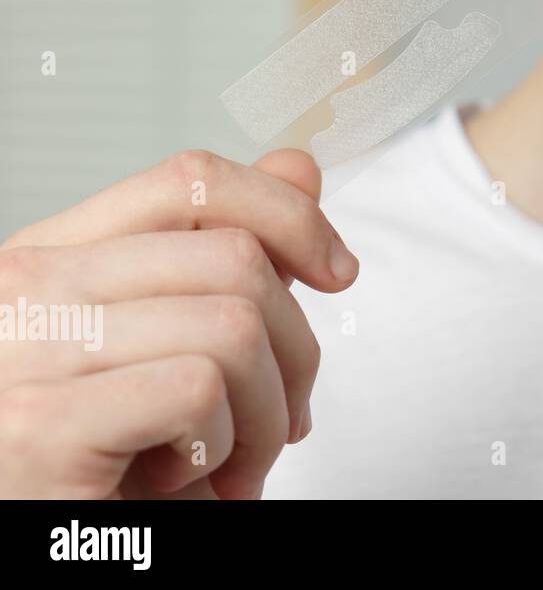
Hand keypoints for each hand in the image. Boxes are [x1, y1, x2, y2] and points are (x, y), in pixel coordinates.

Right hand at [0, 148, 357, 498]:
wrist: (49, 548)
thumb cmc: (104, 459)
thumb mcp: (169, 345)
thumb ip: (227, 254)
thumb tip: (298, 167)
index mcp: (54, 255)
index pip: (192, 179)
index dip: (288, 214)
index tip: (337, 271)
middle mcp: (26, 287)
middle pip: (237, 257)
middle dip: (294, 351)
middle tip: (278, 423)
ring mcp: (24, 349)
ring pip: (235, 326)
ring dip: (265, 416)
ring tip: (232, 465)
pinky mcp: (40, 422)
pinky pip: (199, 391)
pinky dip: (221, 447)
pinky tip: (177, 481)